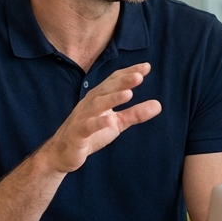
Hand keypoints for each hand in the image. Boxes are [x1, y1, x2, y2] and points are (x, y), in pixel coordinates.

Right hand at [42, 63, 161, 173]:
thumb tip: (159, 105)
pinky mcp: (77, 134)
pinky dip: (98, 123)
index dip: (129, 73)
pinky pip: (87, 126)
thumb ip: (135, 113)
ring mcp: (82, 118)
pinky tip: (110, 120)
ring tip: (128, 93)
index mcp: (99, 98)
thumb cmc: (90, 134)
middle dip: (122, 81)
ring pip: (97, 105)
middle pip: (106, 89)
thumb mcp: (116, 123)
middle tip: (139, 75)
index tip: (146, 67)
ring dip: (112, 98)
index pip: (114, 81)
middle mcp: (90, 104)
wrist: (62, 153)